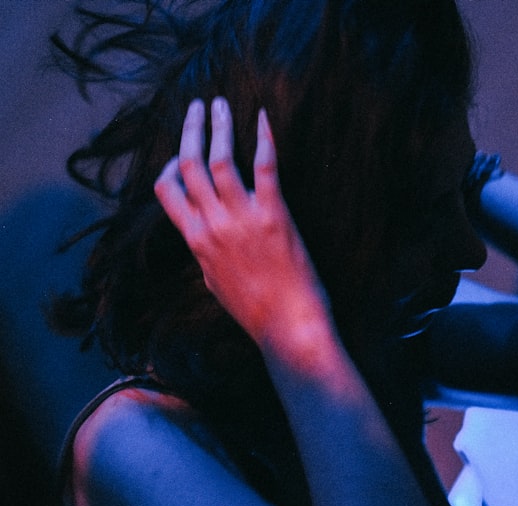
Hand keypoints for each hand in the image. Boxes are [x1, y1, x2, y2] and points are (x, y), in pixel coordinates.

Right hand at [155, 98, 330, 349]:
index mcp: (196, 241)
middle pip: (189, 166)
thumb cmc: (256, 312)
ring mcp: (242, 219)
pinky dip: (262, 138)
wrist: (288, 326)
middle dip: (190, 130)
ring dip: (218, 126)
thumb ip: (206, 256)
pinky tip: (262, 117)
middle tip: (196, 107)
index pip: (166, 191)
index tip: (181, 153)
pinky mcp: (274, 216)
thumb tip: (204, 242)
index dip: (169, 166)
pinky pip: (265, 167)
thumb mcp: (216, 284)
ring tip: (219, 104)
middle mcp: (213, 225)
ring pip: (220, 160)